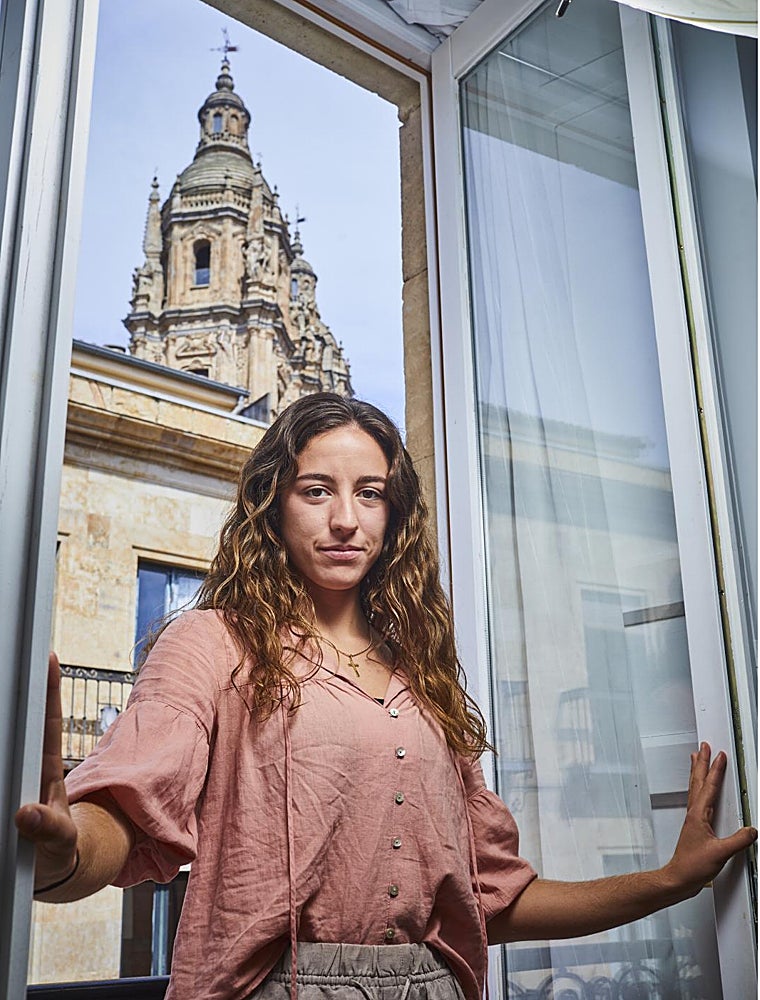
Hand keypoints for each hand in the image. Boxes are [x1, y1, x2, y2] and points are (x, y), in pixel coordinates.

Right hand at [15, 653, 78, 891]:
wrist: (50, 871)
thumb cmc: (57, 849)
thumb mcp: (59, 843)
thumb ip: (48, 830)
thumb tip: (26, 813)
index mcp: (46, 771)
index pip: (48, 722)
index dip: (49, 690)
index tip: (49, 657)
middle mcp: (26, 767)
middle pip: (19, 723)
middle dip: (16, 692)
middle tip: (12, 659)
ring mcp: (10, 777)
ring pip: (5, 741)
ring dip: (4, 721)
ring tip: (2, 681)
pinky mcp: (1, 793)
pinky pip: (0, 762)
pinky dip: (1, 749)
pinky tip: (0, 735)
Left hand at [665, 742, 756, 897]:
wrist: (679, 878)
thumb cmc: (692, 866)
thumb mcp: (720, 853)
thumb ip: (738, 841)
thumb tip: (752, 830)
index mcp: (698, 815)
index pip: (709, 787)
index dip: (715, 769)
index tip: (720, 755)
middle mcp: (693, 813)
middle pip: (698, 781)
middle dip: (701, 762)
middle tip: (703, 746)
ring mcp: (693, 819)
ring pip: (695, 788)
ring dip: (698, 771)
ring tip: (697, 758)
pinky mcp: (695, 827)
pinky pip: (698, 800)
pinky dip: (700, 788)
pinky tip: (703, 791)